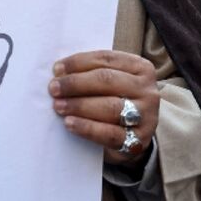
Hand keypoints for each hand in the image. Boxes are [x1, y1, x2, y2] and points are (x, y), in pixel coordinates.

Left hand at [50, 50, 159, 165]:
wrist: (134, 135)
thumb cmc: (115, 100)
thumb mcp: (111, 82)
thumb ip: (91, 73)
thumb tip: (59, 72)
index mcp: (141, 68)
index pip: (106, 59)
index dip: (78, 62)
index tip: (56, 69)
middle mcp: (147, 90)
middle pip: (107, 80)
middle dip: (76, 83)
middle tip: (53, 89)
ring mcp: (146, 116)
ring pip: (109, 107)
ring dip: (79, 105)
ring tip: (58, 106)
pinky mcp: (138, 141)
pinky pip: (109, 133)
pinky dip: (87, 127)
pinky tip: (69, 123)